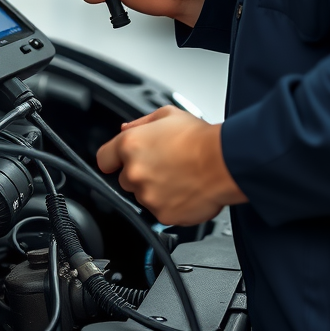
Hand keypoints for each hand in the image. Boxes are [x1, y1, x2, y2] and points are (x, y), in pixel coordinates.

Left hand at [96, 106, 246, 225]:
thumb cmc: (200, 138)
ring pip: (144, 196)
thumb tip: (126, 128)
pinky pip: (160, 211)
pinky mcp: (163, 214)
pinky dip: (170, 204)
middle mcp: (135, 172)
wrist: (225, 162)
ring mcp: (148, 196)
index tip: (118, 162)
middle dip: (141, 173)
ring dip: (156, 189)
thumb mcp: (167, 115)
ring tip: (179, 176)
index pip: (104, 159)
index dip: (113, 159)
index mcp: (131, 145)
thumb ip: (141, 123)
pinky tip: (185, 189)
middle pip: (126, 179)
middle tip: (164, 165)